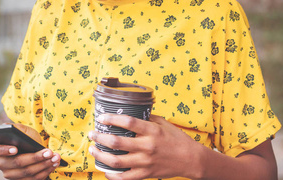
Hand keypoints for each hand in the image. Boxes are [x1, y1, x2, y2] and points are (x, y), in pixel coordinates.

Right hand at [0, 123, 61, 179]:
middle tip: (49, 152)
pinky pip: (32, 179)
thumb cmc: (27, 138)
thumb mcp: (23, 130)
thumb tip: (6, 127)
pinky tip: (54, 163)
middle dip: (35, 157)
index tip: (15, 149)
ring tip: (55, 157)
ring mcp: (9, 174)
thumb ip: (15, 127)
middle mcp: (0, 163)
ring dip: (44, 165)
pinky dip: (45, 171)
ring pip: (26, 172)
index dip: (1, 150)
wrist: (35, 148)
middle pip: (16, 162)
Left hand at [88, 114, 202, 179]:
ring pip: (117, 161)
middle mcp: (147, 146)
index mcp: (151, 130)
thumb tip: (130, 110)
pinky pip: (125, 178)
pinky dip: (112, 175)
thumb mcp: (163, 123)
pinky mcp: (146, 174)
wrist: (191, 159)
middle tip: (92, 134)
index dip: (111, 118)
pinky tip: (105, 169)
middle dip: (100, 137)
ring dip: (101, 155)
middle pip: (117, 142)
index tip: (101, 117)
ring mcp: (146, 162)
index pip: (127, 121)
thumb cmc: (176, 138)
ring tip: (93, 150)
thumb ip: (146, 117)